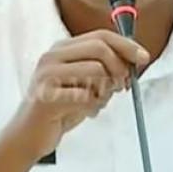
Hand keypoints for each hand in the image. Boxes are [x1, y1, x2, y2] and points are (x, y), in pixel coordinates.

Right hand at [10, 29, 149, 161]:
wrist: (29, 135)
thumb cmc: (60, 108)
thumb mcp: (84, 83)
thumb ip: (104, 70)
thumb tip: (133, 62)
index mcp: (62, 49)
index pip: (101, 36)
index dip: (126, 45)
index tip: (143, 58)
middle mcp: (52, 56)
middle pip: (100, 48)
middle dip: (119, 67)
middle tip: (121, 86)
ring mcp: (47, 75)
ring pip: (96, 71)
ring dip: (105, 90)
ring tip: (97, 103)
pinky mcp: (47, 97)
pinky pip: (86, 97)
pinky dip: (94, 107)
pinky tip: (86, 113)